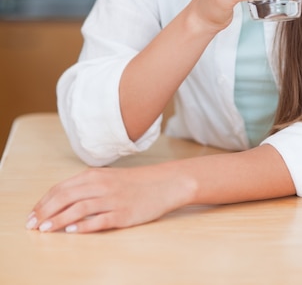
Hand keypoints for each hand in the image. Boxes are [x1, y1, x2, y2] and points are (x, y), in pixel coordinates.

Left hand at [26, 163, 193, 233]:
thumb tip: (61, 200)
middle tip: (32, 225)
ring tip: (45, 229)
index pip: (62, 188)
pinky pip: (99, 221)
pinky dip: (83, 226)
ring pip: (79, 209)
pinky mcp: (123, 214)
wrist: (164, 183)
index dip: (44, 202)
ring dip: (58, 219)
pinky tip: (71, 231)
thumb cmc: (134, 182)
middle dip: (45, 211)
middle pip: (66, 197)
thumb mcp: (108, 178)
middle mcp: (101, 185)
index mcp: (95, 175)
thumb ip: (86, 186)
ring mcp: (112, 200)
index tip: (32, 214)